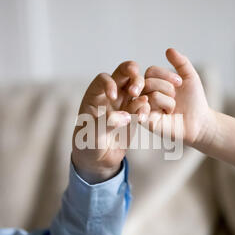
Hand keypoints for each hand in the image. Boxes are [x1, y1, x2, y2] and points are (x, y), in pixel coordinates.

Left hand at [72, 61, 148, 183]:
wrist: (98, 160)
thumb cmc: (88, 145)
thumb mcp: (93, 135)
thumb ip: (106, 123)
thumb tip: (125, 116)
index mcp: (95, 95)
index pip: (103, 79)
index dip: (110, 84)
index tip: (113, 97)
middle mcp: (110, 95)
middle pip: (123, 74)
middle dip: (132, 73)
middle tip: (137, 86)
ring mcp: (123, 103)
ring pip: (136, 86)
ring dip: (142, 89)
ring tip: (142, 103)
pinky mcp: (134, 113)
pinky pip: (143, 105)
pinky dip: (146, 108)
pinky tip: (143, 119)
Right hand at [142, 48, 216, 149]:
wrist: (199, 122)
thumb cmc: (193, 101)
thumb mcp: (190, 77)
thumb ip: (181, 62)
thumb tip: (168, 49)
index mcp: (153, 83)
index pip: (151, 71)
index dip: (166, 75)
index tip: (180, 83)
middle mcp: (146, 94)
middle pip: (148, 81)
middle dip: (168, 88)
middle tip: (176, 99)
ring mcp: (144, 108)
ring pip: (150, 95)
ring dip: (168, 101)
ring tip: (173, 109)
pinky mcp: (145, 121)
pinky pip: (146, 109)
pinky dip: (159, 108)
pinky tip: (166, 114)